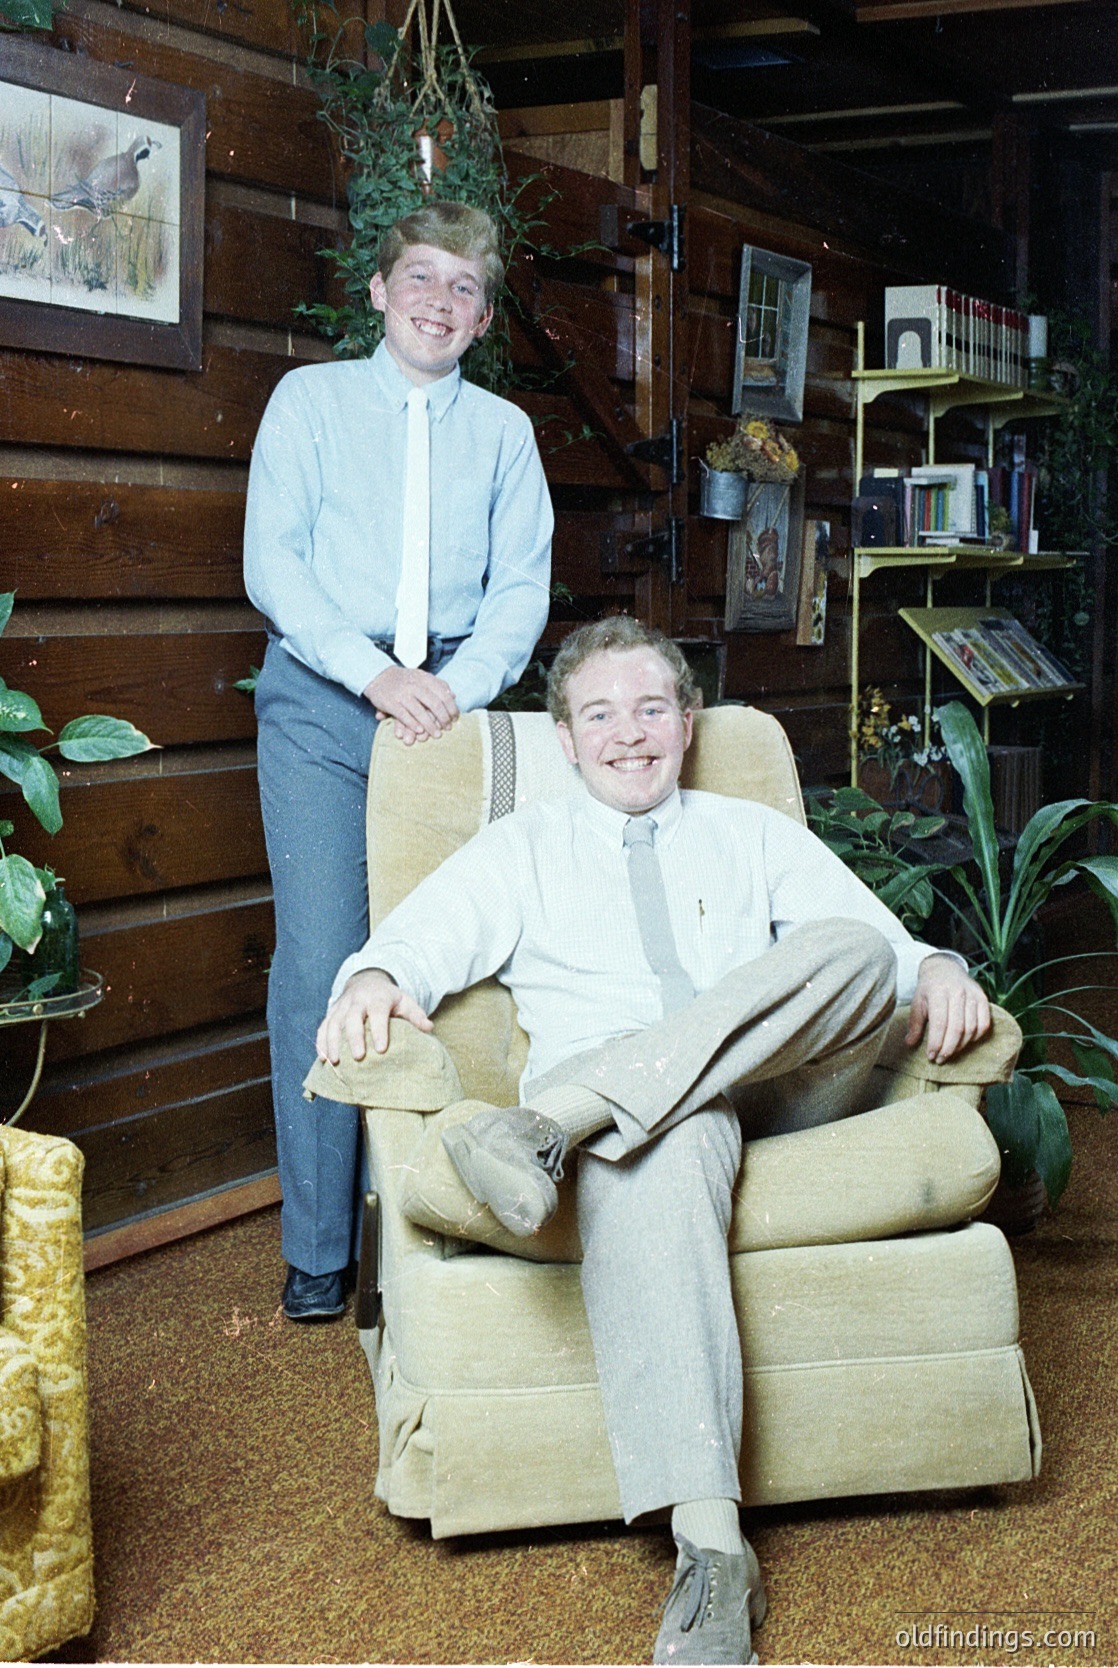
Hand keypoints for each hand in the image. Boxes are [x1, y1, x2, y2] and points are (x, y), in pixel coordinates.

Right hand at [316, 968, 432, 1063]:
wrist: (366, 981)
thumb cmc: (389, 997)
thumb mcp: (405, 1001)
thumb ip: (416, 1015)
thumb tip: (429, 1028)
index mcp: (378, 997)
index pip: (378, 1013)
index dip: (379, 1030)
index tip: (382, 1049)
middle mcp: (357, 1001)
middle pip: (352, 1018)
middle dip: (354, 1038)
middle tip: (358, 1057)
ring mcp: (342, 1006)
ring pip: (334, 1023)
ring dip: (333, 1042)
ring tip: (335, 1062)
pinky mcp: (331, 1013)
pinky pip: (323, 1027)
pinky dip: (321, 1042)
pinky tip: (322, 1058)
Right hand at [364, 667, 458, 744]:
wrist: (378, 676)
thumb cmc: (404, 679)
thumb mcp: (421, 677)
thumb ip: (437, 684)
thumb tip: (453, 696)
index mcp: (424, 678)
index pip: (443, 693)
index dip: (451, 707)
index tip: (455, 718)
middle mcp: (414, 685)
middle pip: (434, 704)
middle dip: (443, 718)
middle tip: (448, 728)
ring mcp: (402, 694)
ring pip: (420, 712)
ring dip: (430, 725)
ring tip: (437, 734)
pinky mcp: (391, 703)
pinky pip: (404, 716)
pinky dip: (413, 725)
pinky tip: (420, 731)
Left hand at [905, 954, 990, 1062]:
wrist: (945, 968)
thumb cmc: (929, 988)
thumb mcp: (917, 1002)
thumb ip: (914, 1023)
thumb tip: (909, 1043)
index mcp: (937, 992)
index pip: (939, 1023)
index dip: (936, 1042)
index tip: (930, 1056)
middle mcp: (957, 992)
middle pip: (956, 1028)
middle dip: (948, 1048)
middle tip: (940, 1059)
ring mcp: (972, 995)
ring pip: (971, 1028)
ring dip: (961, 1045)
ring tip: (949, 1053)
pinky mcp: (982, 998)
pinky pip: (984, 1023)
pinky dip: (976, 1037)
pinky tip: (965, 1042)